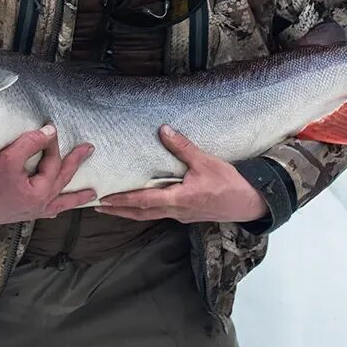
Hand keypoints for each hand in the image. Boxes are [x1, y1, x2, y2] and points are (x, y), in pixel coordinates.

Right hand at [0, 125, 95, 226]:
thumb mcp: (7, 159)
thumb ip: (30, 143)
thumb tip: (50, 132)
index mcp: (40, 193)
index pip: (53, 162)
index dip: (52, 143)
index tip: (50, 128)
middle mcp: (39, 205)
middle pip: (63, 180)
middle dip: (76, 164)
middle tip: (89, 150)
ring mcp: (31, 212)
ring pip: (60, 201)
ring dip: (75, 196)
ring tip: (92, 194)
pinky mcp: (19, 214)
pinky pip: (46, 211)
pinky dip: (55, 208)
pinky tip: (56, 211)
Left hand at [98, 125, 267, 223]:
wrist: (248, 203)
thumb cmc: (228, 183)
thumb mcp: (205, 161)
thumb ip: (182, 147)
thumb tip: (163, 130)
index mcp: (178, 199)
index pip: (144, 201)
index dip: (123, 200)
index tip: (104, 199)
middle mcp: (176, 211)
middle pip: (140, 214)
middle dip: (119, 210)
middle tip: (98, 207)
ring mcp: (180, 215)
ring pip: (149, 216)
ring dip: (129, 212)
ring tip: (112, 206)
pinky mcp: (186, 214)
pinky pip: (160, 214)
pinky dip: (145, 210)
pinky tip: (140, 203)